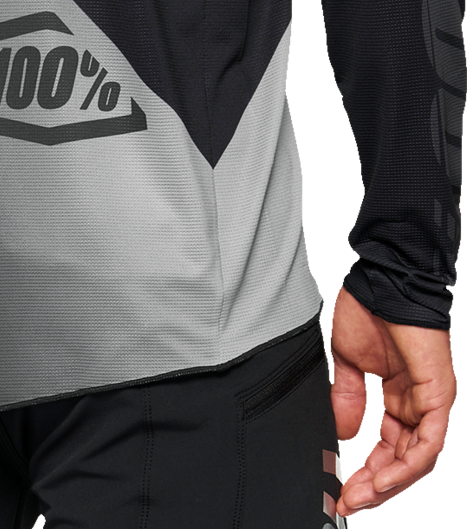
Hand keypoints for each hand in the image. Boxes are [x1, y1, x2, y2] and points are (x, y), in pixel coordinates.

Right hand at [330, 282, 455, 517]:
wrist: (382, 278)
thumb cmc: (367, 308)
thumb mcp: (348, 361)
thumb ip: (348, 398)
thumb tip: (342, 434)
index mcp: (400, 398)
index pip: (388, 448)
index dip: (366, 473)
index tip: (342, 490)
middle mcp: (420, 405)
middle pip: (404, 462)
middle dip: (375, 488)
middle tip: (347, 503)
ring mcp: (433, 402)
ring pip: (418, 461)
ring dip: (389, 485)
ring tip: (360, 497)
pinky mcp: (439, 396)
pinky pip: (428, 444)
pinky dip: (405, 466)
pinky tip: (381, 478)